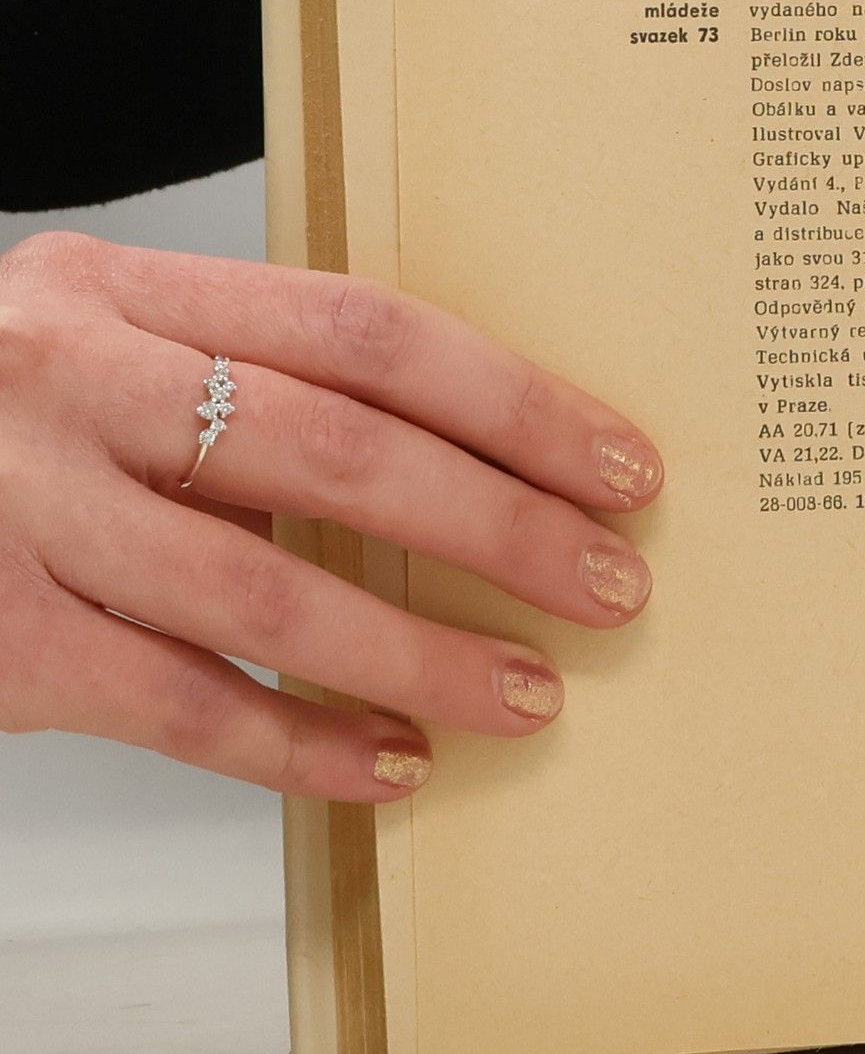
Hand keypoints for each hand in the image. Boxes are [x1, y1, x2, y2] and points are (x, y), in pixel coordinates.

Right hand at [0, 232, 662, 800]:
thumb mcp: (96, 350)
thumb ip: (242, 384)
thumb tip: (458, 471)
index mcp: (125, 289)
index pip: (368, 331)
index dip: (512, 401)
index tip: (617, 464)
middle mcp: (69, 380)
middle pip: (339, 452)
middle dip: (501, 527)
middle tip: (612, 584)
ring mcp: (18, 509)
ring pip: (266, 593)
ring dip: (422, 654)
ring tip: (530, 692)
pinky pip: (179, 704)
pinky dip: (301, 746)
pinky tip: (394, 764)